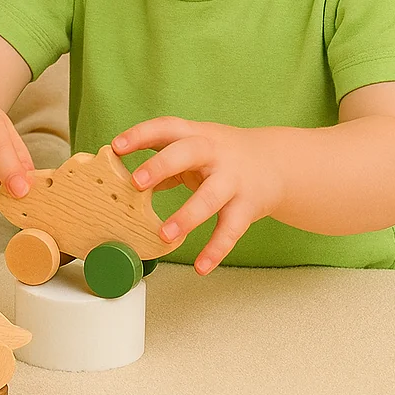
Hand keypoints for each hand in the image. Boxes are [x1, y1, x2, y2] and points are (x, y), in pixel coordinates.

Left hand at [112, 117, 283, 275]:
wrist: (277, 163)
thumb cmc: (222, 155)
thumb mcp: (195, 146)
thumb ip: (163, 158)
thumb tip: (123, 176)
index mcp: (196, 134)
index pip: (166, 127)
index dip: (141, 135)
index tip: (116, 146)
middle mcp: (215, 153)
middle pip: (188, 152)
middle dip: (162, 165)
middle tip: (136, 182)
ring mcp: (233, 179)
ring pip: (210, 197)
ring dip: (187, 216)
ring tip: (164, 234)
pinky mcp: (247, 206)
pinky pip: (231, 229)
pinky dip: (216, 249)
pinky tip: (200, 267)